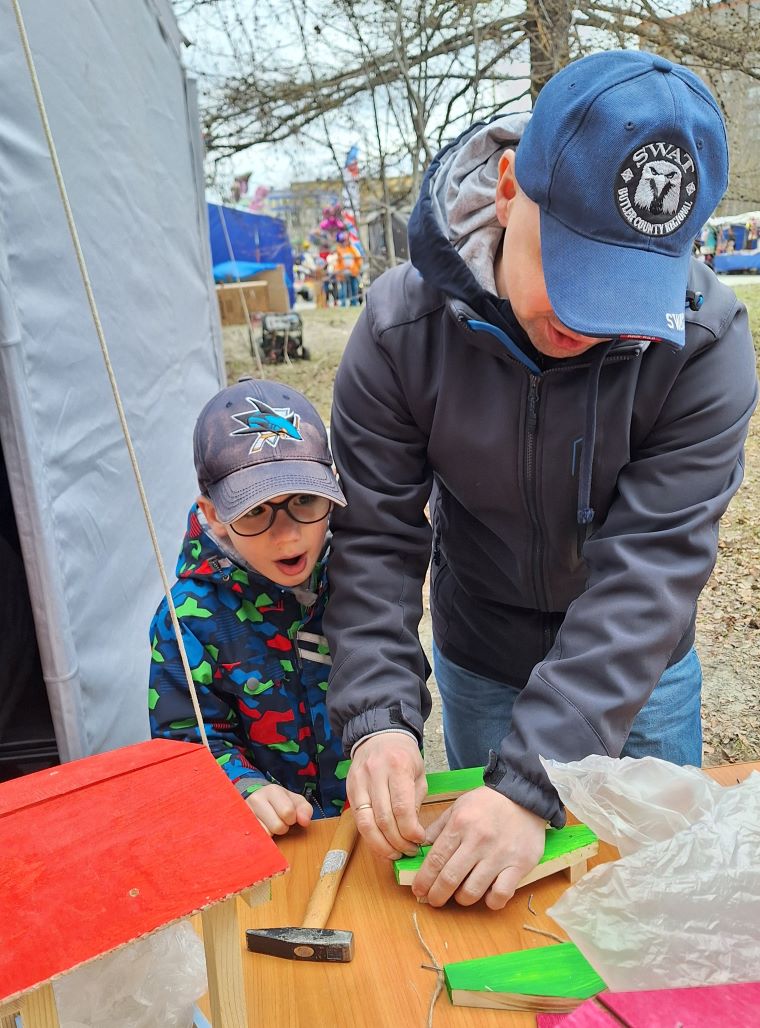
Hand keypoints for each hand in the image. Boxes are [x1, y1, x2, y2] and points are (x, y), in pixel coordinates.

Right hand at [246, 784, 313, 835]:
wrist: (257, 800)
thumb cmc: (280, 802)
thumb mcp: (295, 801)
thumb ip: (305, 809)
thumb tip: (305, 822)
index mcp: (272, 791)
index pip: (287, 812)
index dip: (292, 818)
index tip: (289, 816)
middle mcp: (256, 799)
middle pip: (277, 826)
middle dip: (282, 827)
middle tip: (279, 821)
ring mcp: (246, 812)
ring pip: (266, 834)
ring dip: (272, 833)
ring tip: (270, 824)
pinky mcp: (240, 824)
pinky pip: (256, 839)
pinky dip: (262, 838)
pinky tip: (262, 829)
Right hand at [347, 734, 426, 859]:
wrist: (379, 735)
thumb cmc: (403, 756)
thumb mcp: (418, 773)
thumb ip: (416, 801)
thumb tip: (414, 833)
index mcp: (397, 766)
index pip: (402, 808)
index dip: (411, 831)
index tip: (419, 841)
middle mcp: (375, 773)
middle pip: (383, 819)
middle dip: (398, 842)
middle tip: (409, 851)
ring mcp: (359, 781)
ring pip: (366, 823)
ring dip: (381, 845)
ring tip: (394, 854)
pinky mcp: (349, 789)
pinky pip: (358, 820)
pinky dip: (370, 837)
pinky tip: (380, 845)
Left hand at [412, 787, 545, 909]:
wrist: (525, 796)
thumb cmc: (488, 803)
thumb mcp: (458, 807)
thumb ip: (438, 828)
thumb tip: (420, 848)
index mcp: (460, 824)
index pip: (435, 859)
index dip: (424, 880)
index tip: (418, 890)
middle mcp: (478, 841)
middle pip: (450, 879)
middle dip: (436, 895)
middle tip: (433, 900)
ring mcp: (499, 855)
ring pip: (472, 891)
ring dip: (462, 898)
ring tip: (460, 895)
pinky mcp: (519, 865)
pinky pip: (500, 894)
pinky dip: (490, 901)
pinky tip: (487, 895)